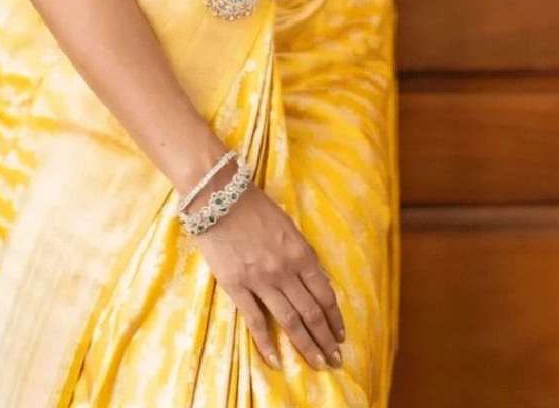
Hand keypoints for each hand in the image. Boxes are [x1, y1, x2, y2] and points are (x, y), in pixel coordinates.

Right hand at [185, 170, 345, 371]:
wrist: (217, 195)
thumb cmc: (254, 205)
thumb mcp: (288, 224)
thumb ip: (303, 252)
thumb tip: (318, 278)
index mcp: (300, 252)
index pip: (324, 293)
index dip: (334, 318)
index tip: (340, 335)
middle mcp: (284, 269)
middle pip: (311, 312)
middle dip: (325, 338)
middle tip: (334, 360)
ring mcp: (260, 279)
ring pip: (290, 320)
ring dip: (306, 345)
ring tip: (317, 363)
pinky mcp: (235, 285)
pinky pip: (255, 320)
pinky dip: (266, 343)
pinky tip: (276, 360)